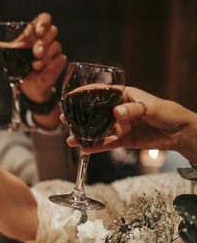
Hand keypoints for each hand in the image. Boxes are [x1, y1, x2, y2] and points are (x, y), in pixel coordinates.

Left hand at [0, 12, 66, 103]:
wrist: (26, 85)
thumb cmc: (18, 65)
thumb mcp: (6, 55)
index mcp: (34, 33)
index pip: (44, 19)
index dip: (44, 22)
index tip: (39, 31)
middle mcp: (45, 40)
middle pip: (53, 31)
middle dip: (44, 42)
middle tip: (35, 52)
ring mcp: (53, 51)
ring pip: (56, 46)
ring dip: (46, 56)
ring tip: (35, 65)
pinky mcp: (58, 62)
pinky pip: (60, 59)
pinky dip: (52, 64)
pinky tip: (42, 70)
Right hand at [66, 86, 196, 161]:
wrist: (180, 132)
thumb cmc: (168, 113)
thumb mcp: (151, 107)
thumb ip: (133, 109)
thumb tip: (116, 113)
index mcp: (125, 96)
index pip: (102, 92)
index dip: (85, 93)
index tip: (71, 96)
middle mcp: (118, 110)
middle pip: (94, 113)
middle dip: (78, 116)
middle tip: (63, 118)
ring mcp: (119, 126)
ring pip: (96, 130)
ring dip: (83, 134)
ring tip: (69, 137)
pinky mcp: (123, 140)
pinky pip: (105, 144)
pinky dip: (94, 147)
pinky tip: (83, 149)